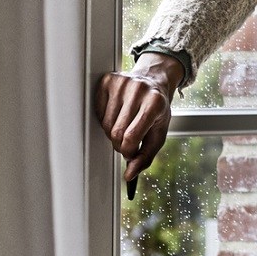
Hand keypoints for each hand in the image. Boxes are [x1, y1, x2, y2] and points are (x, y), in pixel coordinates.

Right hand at [95, 52, 184, 193]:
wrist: (154, 81)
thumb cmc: (157, 111)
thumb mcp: (158, 134)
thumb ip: (145, 157)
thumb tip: (129, 175)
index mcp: (155, 103)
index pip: (131, 137)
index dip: (128, 151)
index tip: (130, 152)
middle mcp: (138, 89)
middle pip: (116, 132)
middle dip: (120, 143)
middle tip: (127, 141)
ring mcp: (121, 83)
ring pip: (105, 123)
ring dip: (112, 132)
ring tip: (124, 125)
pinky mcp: (107, 80)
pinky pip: (98, 111)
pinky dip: (105, 119)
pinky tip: (117, 113)